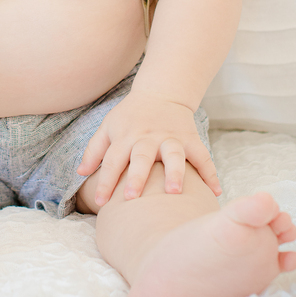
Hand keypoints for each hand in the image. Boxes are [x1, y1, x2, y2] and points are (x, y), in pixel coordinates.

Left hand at [77, 91, 221, 206]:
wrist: (162, 93)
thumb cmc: (131, 116)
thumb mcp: (109, 127)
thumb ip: (94, 150)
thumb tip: (80, 173)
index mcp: (126, 136)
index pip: (113, 159)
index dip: (106, 180)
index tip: (101, 203)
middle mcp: (148, 137)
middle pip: (141, 157)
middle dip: (137, 177)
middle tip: (132, 197)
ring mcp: (171, 137)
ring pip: (174, 155)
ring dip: (174, 173)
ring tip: (175, 192)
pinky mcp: (191, 138)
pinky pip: (202, 156)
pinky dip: (210, 173)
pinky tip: (215, 191)